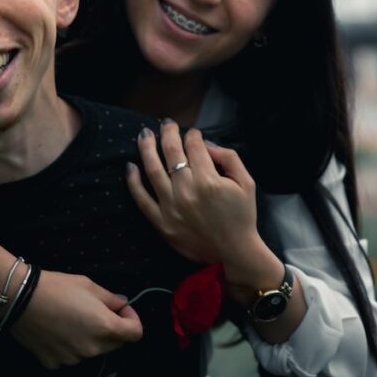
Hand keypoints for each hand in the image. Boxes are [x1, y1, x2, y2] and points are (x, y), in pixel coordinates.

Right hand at [9, 269, 142, 369]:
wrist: (19, 299)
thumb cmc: (56, 287)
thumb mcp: (88, 285)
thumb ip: (111, 299)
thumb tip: (122, 305)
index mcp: (105, 327)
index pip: (136, 334)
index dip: (132, 319)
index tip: (120, 309)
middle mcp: (92, 349)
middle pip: (116, 344)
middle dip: (112, 329)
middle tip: (95, 312)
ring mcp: (73, 359)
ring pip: (91, 351)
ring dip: (89, 339)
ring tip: (70, 320)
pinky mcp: (54, 364)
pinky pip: (70, 356)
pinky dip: (68, 346)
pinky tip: (55, 331)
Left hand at [125, 121, 261, 277]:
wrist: (234, 253)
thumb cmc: (242, 216)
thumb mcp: (246, 182)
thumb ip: (228, 157)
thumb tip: (205, 144)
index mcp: (208, 180)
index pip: (193, 146)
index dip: (192, 134)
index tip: (192, 132)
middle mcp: (186, 191)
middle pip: (171, 152)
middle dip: (167, 132)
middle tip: (166, 123)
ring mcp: (171, 207)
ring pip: (152, 169)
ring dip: (146, 148)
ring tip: (144, 134)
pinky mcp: (161, 223)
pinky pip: (141, 199)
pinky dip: (133, 181)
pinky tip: (130, 166)